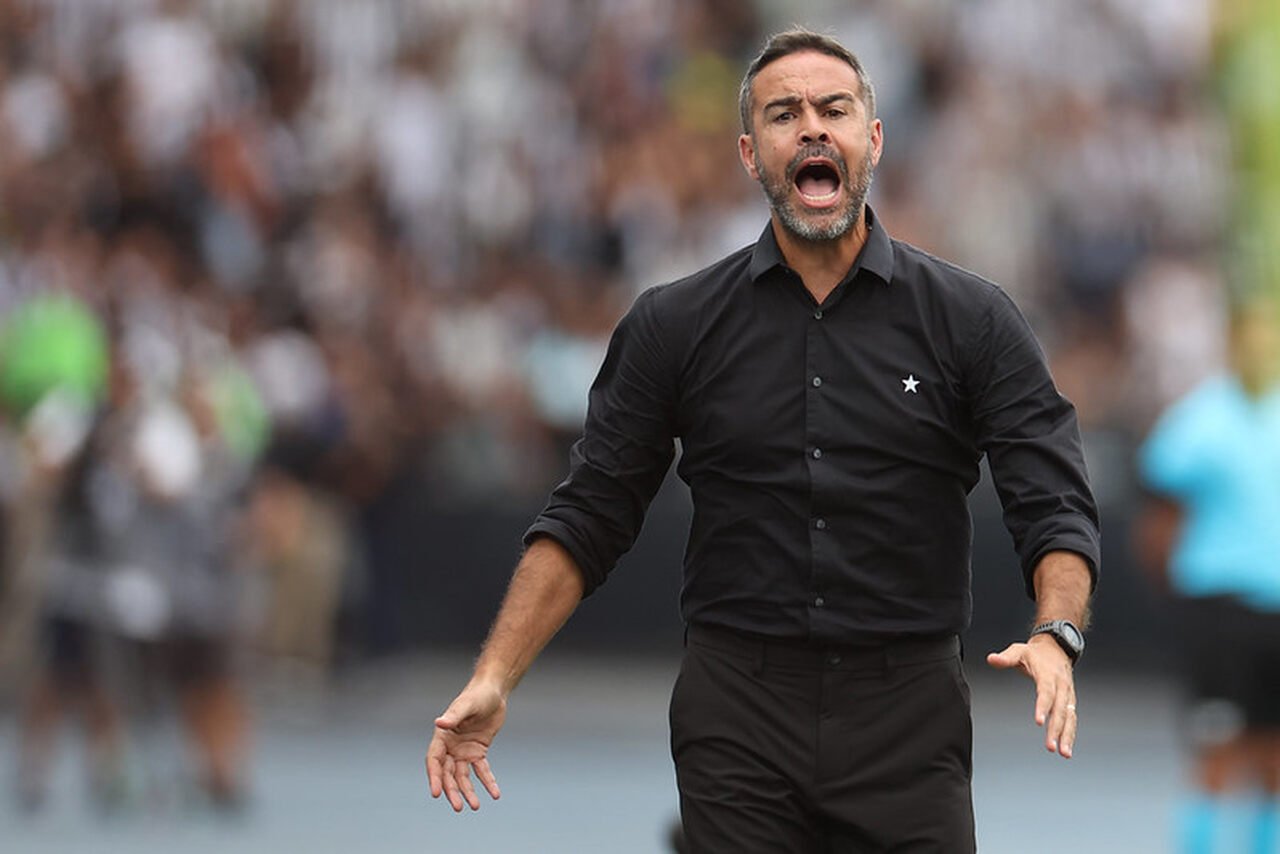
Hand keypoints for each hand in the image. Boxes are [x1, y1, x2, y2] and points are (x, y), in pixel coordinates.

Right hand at [426, 681, 506, 810]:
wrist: (494, 692)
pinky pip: (482, 770)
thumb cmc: (477, 695)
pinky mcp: (478, 752)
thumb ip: (454, 715)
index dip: (434, 777)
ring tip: (475, 806)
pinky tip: (494, 794)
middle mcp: (450, 747)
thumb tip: (440, 722)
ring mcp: (464, 751)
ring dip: (468, 791)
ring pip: (463, 776)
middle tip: (458, 807)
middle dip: (452, 790)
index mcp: (442, 736)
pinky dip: (487, 782)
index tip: (436, 793)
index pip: (434, 761)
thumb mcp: (466, 705)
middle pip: (448, 774)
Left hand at [986, 635, 1077, 757]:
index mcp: (1048, 674)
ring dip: (1067, 736)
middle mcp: (1061, 686)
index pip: (1046, 692)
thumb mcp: (1018, 650)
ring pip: (1070, 717)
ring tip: (1064, 753)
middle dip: (1056, 729)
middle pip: (1060, 709)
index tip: (1039, 721)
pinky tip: (1066, 748)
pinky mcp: (1069, 701)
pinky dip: (1070, 734)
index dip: (1043, 707)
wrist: (1057, 647)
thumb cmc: (1034, 653)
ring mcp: (1067, 694)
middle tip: (1051, 747)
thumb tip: (991, 659)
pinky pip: (1072, 719)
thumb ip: (1005, 657)